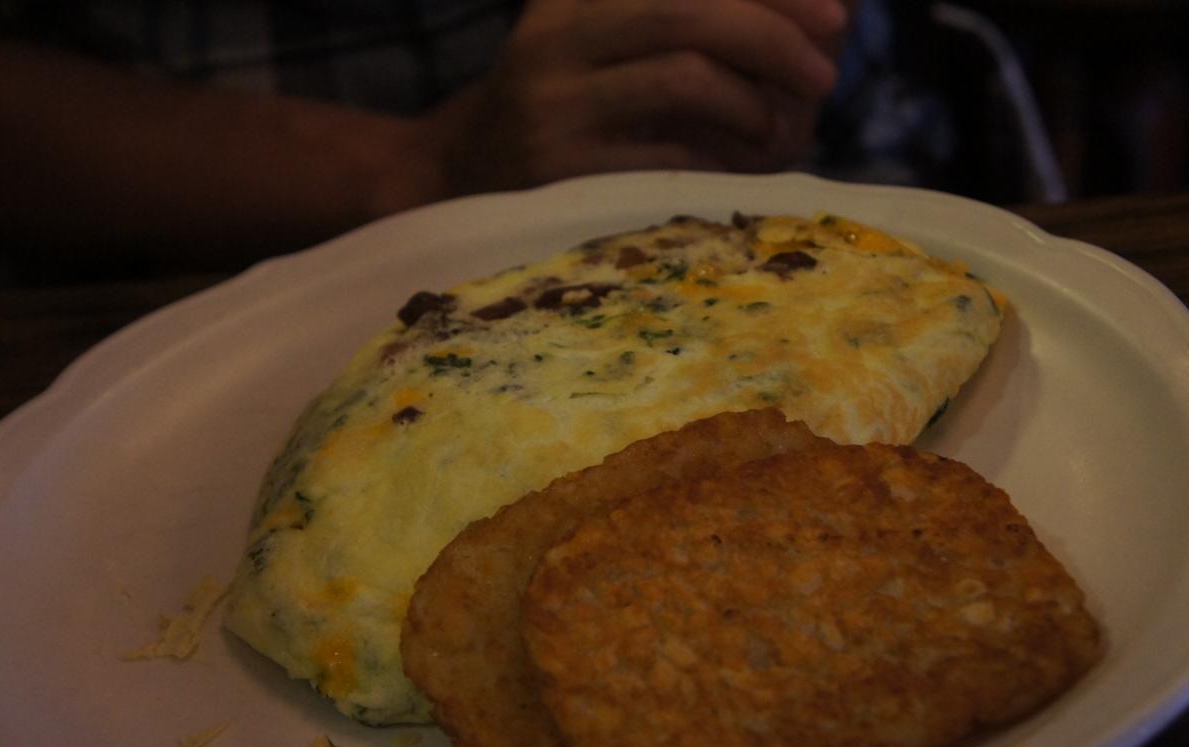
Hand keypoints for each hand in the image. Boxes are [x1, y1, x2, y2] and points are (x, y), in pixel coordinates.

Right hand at [426, 0, 848, 194]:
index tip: (836, 17)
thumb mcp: (613, 47)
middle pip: (691, 9)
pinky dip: (723, 158)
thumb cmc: (566, 113)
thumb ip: (694, 31)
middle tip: (823, 76)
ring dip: (754, 104)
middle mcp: (558, 32)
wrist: (461, 178)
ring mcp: (552, 102)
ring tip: (781, 132)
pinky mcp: (558, 170)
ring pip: (684, 76)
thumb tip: (819, 27)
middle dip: (776, 38)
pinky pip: (667, 154)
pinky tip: (743, 166)